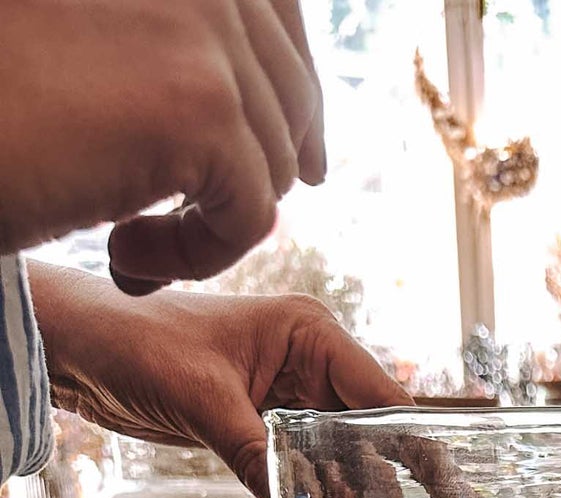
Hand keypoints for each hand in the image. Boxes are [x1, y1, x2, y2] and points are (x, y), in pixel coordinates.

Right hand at [0, 0, 322, 286]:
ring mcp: (200, 34)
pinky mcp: (198, 109)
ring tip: (138, 236)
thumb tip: (293, 115)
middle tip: (206, 219)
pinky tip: (130, 256)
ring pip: (274, 160)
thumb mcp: (100, 38)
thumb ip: (181, 43)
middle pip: (288, 93)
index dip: (296, 90)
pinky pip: (252, 214)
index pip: (277, 10)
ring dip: (216, 217)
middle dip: (260, 168)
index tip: (307, 164)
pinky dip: (201, 255)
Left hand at [29, 265, 410, 497]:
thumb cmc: (136, 342)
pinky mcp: (270, 430)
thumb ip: (259, 456)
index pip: (384, 400)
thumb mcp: (205, 400)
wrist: (77, 348)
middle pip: (377, 442)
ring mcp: (294, 401)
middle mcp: (314, 367)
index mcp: (311, 335)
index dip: (423, 453)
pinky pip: (312, 479)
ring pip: (348, 468)